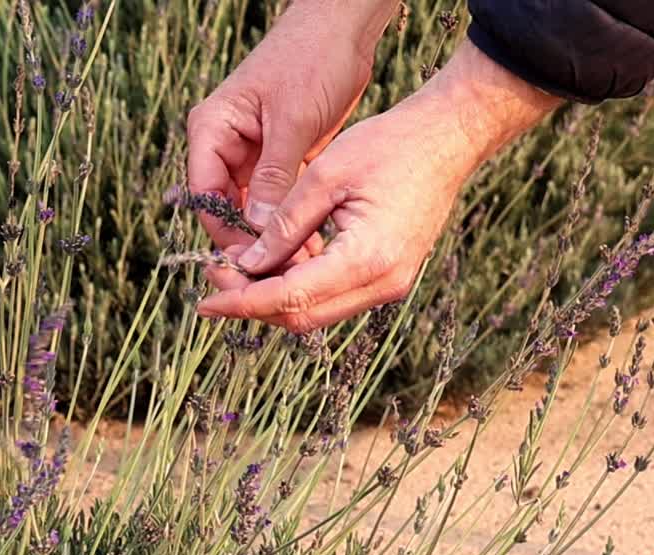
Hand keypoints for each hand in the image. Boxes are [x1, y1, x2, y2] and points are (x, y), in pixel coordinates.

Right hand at [186, 0, 395, 255]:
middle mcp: (225, 144)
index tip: (255, 262)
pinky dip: (290, 220)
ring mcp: (251, 152)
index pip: (205, 195)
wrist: (343, 26)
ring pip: (252, 209)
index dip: (226, 232)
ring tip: (303, 262)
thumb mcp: (294, 120)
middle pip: (225, 208)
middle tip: (282, 271)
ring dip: (274, 235)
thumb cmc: (312, 59)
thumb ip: (274, 175)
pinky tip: (312, 242)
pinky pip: (276, 199)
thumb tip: (260, 230)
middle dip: (253, 241)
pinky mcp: (278, 157)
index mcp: (211, 130)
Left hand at [198, 40, 562, 331]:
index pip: (288, 298)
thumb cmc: (389, 145)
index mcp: (365, 260)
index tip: (204, 299)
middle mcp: (382, 284)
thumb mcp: (324, 175)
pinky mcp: (390, 275)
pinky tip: (273, 262)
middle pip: (301, 317)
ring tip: (237, 271)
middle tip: (214, 281)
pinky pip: (335, 295)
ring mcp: (391, 284)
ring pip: (316, 311)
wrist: (449, 137)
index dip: (241, 302)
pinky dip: (299, 287)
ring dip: (274, 298)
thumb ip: (283, 224)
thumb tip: (245, 263)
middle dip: (252, 304)